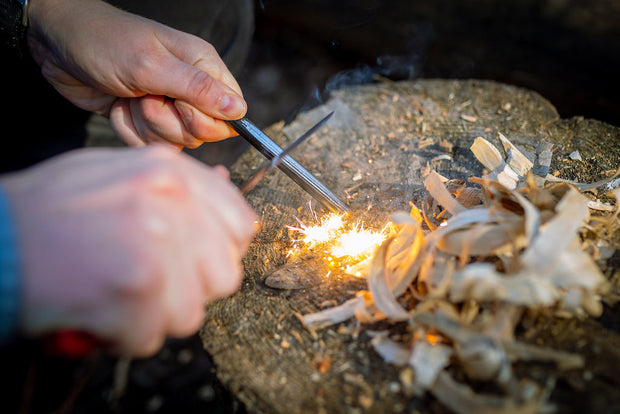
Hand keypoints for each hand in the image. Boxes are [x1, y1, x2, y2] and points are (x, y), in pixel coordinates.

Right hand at [1, 146, 256, 355]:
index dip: (218, 252)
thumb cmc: (51, 211)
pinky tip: (95, 309)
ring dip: (153, 315)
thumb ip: (176, 183)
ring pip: (191, 312)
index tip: (194, 261)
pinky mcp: (136, 288)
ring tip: (115, 293)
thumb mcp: (117, 173)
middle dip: (187, 289)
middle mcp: (171, 202)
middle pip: (224, 275)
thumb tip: (224, 186)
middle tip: (147, 281)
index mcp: (171, 172)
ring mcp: (155, 244)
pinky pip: (151, 337)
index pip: (240, 225)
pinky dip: (121, 336)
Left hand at [26, 0, 246, 148]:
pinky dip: (129, 130)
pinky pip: (149, 143)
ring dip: (145, 125)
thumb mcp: (152, 65)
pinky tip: (117, 107)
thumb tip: (239, 111)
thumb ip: (198, 90)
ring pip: (175, 140)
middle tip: (146, 97)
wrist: (56, 45)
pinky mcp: (145, 119)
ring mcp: (167, 105)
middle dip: (169, 122)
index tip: (178, 105)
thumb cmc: (104, 42)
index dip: (206, 119)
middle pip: (202, 132)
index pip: (230, 112)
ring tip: (129, 97)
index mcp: (202, 66)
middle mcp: (189, 88)